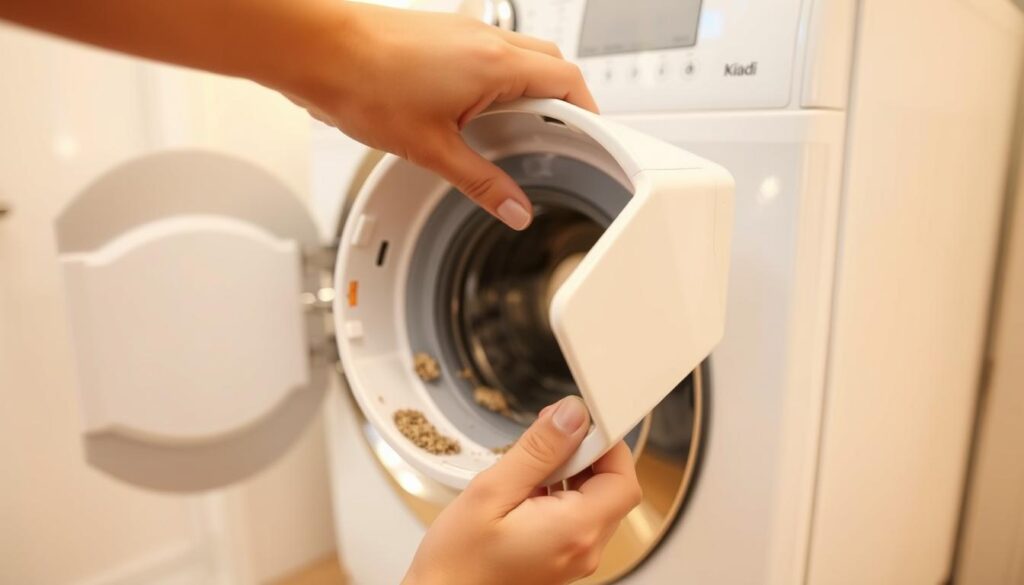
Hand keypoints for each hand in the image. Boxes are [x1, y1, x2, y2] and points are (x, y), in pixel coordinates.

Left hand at [283, 3, 598, 229]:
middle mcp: (484, 38)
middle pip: (551, 64)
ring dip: (528, 90)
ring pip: (519, 55)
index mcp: (496, 64)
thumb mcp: (431, 149)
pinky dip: (497, 80)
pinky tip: (474, 111)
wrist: (315, 49)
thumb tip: (514, 207)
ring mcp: (461, 31)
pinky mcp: (440, 33)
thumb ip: (481, 182)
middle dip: (562, 101)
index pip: (568, 82)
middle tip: (556, 138)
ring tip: (511, 131)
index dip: (587, 113)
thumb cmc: (363, 83)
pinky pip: (487, 52)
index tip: (590, 138)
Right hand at [402, 396, 641, 584]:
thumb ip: (539, 450)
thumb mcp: (492, 490)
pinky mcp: (563, 558)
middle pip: (613, 488)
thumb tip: (573, 415)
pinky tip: (529, 488)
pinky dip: (562, 494)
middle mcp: (584, 549)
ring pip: (597, 500)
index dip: (608, 444)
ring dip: (572, 473)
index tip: (579, 421)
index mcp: (574, 530)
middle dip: (586, 454)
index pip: (623, 479)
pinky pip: (580, 517)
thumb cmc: (457, 558)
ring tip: (530, 467)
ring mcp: (576, 557)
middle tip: (547, 435)